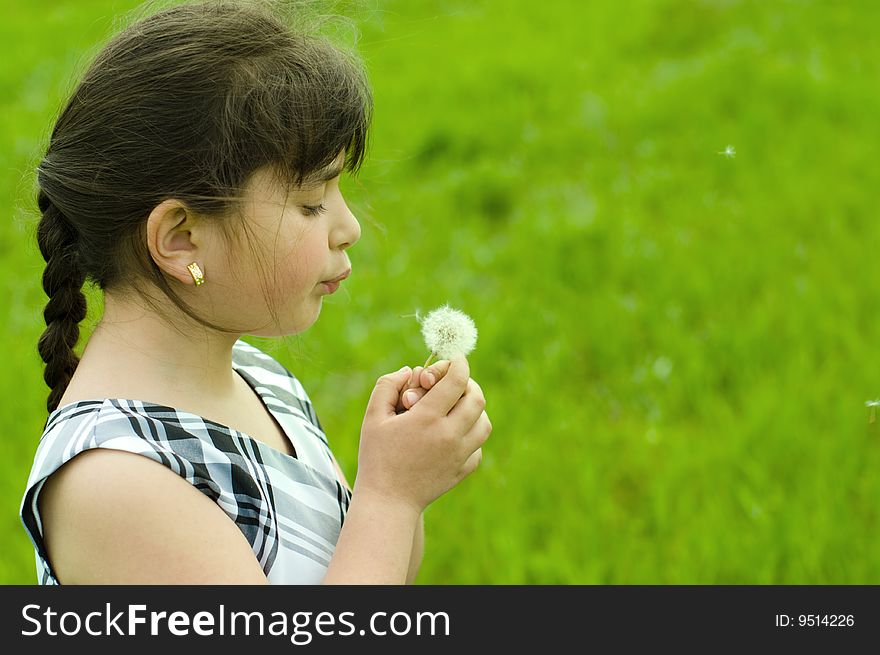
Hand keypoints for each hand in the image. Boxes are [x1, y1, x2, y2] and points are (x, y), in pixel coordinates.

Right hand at [358, 358, 490, 513]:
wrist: (388, 501)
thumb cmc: (376, 457)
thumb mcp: (373, 417)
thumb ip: (388, 385)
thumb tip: (411, 370)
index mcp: (428, 418)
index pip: (457, 380)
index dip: (458, 363)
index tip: (455, 358)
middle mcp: (449, 435)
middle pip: (476, 398)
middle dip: (467, 384)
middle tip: (454, 384)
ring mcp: (460, 455)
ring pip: (484, 422)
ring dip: (473, 410)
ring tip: (456, 409)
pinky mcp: (463, 470)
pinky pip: (478, 446)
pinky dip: (471, 435)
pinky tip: (453, 435)